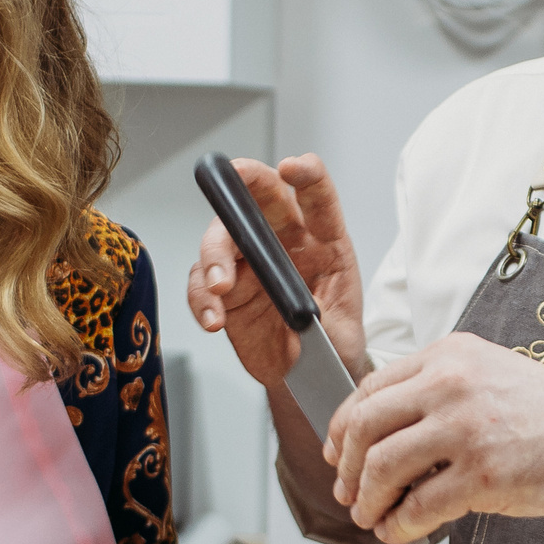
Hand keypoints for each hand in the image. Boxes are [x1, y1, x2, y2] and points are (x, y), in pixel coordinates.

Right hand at [185, 155, 367, 401]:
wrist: (310, 375)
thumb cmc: (333, 341)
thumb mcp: (341, 328)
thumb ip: (319, 316)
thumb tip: (294, 307)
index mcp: (323, 240)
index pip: (316, 196)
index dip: (306, 175)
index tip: (293, 168)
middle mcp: (284, 241)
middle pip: (259, 197)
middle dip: (241, 182)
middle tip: (229, 191)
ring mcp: (251, 261)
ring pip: (222, 237)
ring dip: (214, 258)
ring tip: (221, 289)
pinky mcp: (226, 288)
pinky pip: (202, 283)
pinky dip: (202, 299)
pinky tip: (213, 319)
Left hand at [324, 331, 543, 543]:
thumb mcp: (491, 375)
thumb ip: (440, 394)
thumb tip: (387, 438)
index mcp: (450, 356)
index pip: (371, 389)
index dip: (343, 428)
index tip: (339, 454)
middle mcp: (451, 384)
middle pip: (365, 426)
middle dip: (348, 468)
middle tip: (349, 492)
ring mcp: (466, 429)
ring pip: (383, 467)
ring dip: (368, 500)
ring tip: (372, 517)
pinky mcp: (483, 474)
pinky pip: (418, 506)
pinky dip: (399, 526)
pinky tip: (401, 532)